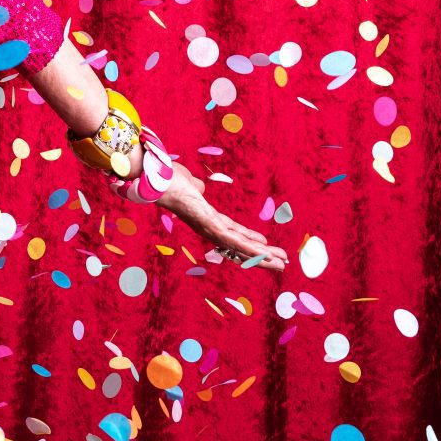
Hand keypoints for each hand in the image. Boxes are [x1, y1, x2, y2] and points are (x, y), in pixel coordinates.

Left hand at [154, 161, 288, 272]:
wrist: (157, 177)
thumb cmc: (170, 180)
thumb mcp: (189, 186)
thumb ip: (196, 189)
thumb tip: (197, 187)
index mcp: (208, 220)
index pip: (234, 235)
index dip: (251, 242)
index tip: (267, 246)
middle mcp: (209, 229)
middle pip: (241, 246)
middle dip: (262, 256)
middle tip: (282, 263)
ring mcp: (209, 229)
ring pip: (241, 248)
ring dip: (262, 256)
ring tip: (281, 263)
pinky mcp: (209, 225)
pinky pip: (234, 240)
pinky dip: (250, 248)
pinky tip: (265, 253)